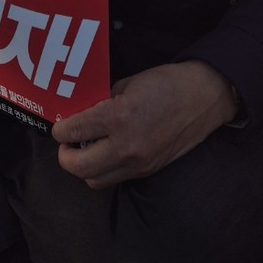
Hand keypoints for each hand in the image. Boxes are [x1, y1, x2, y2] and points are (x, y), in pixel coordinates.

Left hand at [51, 61, 236, 189]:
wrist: (204, 98)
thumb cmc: (167, 82)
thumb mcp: (129, 83)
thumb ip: (105, 100)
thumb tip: (87, 112)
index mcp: (118, 117)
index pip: (75, 131)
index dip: (60, 130)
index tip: (59, 126)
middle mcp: (125, 146)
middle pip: (79, 167)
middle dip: (65, 156)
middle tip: (66, 143)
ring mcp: (138, 163)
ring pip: (95, 180)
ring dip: (85, 167)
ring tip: (86, 149)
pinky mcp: (148, 171)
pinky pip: (116, 178)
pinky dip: (105, 169)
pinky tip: (107, 152)